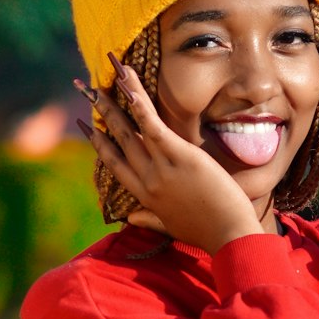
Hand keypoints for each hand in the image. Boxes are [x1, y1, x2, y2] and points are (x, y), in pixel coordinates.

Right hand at [76, 70, 262, 254]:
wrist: (230, 237)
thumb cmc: (207, 233)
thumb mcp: (172, 227)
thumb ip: (150, 219)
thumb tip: (130, 218)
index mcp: (145, 196)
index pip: (116, 164)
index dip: (100, 144)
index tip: (88, 128)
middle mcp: (148, 180)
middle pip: (120, 141)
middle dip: (103, 114)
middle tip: (89, 92)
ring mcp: (162, 168)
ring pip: (132, 130)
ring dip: (116, 102)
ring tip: (104, 81)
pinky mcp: (180, 157)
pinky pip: (153, 127)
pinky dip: (140, 106)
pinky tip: (129, 86)